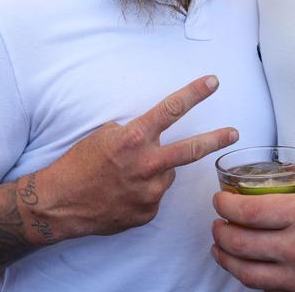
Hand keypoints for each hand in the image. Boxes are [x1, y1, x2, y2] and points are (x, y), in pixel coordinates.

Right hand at [26, 75, 238, 241]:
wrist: (60, 203)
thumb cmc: (79, 163)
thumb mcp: (105, 135)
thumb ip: (135, 134)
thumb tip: (154, 137)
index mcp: (134, 139)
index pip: (171, 109)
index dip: (195, 93)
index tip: (213, 81)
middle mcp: (146, 165)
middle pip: (191, 150)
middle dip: (216, 140)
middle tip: (234, 132)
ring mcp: (149, 192)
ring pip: (167, 174)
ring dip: (156, 171)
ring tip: (128, 175)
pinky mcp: (147, 212)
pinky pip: (155, 196)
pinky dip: (145, 191)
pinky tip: (123, 193)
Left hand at [212, 179, 294, 291]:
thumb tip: (289, 174)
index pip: (249, 210)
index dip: (225, 204)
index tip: (220, 198)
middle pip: (239, 241)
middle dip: (219, 230)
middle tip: (217, 221)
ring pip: (244, 270)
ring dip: (225, 257)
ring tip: (220, 246)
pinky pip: (262, 285)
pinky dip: (246, 275)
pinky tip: (243, 266)